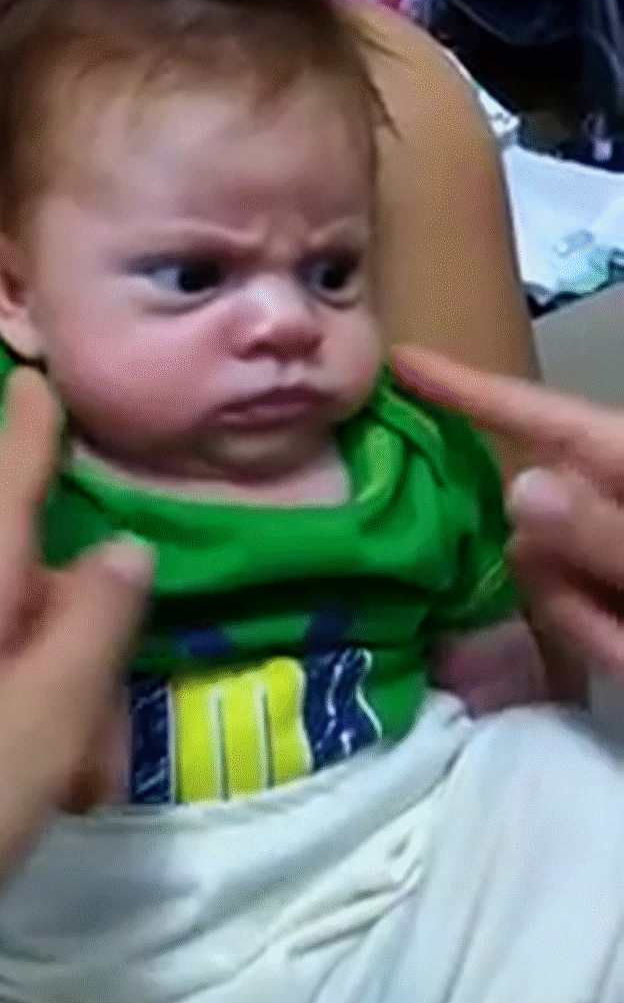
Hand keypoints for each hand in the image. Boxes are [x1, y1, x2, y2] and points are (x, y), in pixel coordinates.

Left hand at [0, 368, 150, 953]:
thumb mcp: (50, 709)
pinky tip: (20, 781)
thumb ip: (101, 615)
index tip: (55, 373)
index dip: (43, 413)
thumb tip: (127, 547)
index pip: (15, 451)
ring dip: (44, 689)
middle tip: (99, 735)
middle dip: (76, 634)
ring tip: (65, 784)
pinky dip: (0, 704)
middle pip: (24, 564)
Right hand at [393, 346, 623, 679]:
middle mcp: (622, 496)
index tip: (402, 359)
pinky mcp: (621, 591)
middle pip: (540, 519)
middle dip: (563, 581)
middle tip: (618, 634)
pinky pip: (589, 613)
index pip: (541, 416)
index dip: (468, 388)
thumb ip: (611, 535)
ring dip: (595, 626)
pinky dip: (611, 643)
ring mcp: (621, 547)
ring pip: (558, 578)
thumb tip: (518, 485)